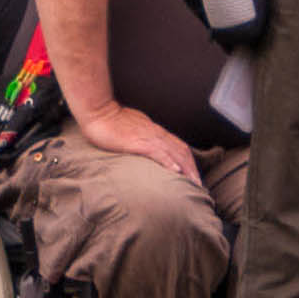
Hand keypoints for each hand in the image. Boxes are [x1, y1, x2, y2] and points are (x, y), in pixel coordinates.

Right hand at [73, 100, 198, 182]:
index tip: (193, 175)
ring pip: (174, 152)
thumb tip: (147, 148)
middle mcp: (156, 133)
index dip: (189, 161)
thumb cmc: (110, 121)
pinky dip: (169, 161)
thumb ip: (141, 138)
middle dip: (193, 168)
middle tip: (199, 185)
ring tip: (193, 183)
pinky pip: (158, 152)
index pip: (179, 146)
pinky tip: (175, 171)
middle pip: (182, 150)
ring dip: (186, 168)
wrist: (98, 112)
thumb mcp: (132, 129)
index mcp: (154, 131)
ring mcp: (148, 137)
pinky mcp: (138, 142)